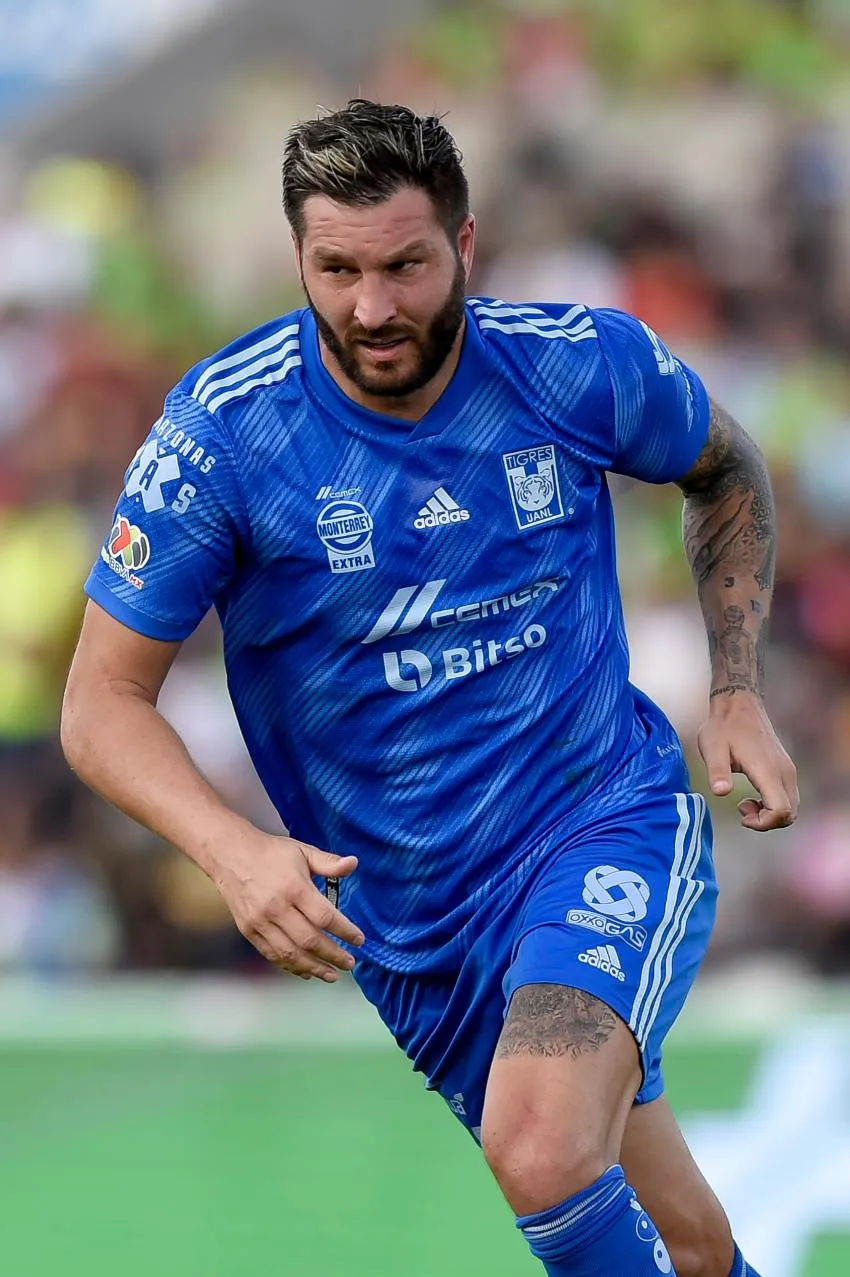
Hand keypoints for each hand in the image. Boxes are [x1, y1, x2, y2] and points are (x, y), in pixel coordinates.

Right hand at [211, 828, 364, 979]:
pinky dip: (290, 966)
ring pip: (290, 953)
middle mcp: (276, 907)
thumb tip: (353, 863)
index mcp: (294, 887)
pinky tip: (306, 971)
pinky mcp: (248, 931)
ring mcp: (260, 922)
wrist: (230, 855)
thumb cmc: (271, 852)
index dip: (345, 931)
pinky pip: (272, 954)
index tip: (359, 940)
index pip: (325, 917)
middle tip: (350, 963)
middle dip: (333, 955)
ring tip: (331, 975)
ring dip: (314, 968)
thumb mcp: (302, 851)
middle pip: (310, 940)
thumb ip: (329, 862)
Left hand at [698, 690, 798, 830]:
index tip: (741, 815)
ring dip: (770, 814)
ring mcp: (787, 770)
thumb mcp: (712, 748)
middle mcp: (784, 772)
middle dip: (766, 822)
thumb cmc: (723, 726)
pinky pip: (787, 797)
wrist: (738, 704)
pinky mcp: (785, 768)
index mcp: (768, 770)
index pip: (782, 810)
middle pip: (790, 814)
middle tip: (741, 810)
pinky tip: (752, 796)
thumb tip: (720, 792)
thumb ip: (717, 771)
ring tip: (744, 803)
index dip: (763, 823)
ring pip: (791, 807)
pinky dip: (773, 805)